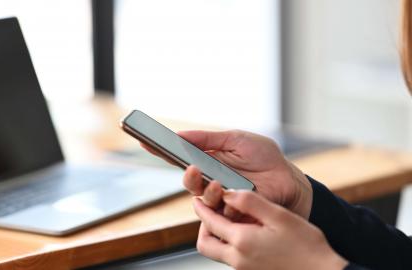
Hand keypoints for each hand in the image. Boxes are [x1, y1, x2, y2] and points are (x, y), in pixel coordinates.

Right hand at [141, 130, 312, 218]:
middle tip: (192, 168)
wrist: (287, 178)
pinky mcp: (230, 210)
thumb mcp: (235, 139)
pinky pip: (217, 210)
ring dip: (205, 190)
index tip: (144, 140)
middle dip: (186, 176)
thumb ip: (208, 139)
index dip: (161, 150)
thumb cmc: (263, 157)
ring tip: (217, 182)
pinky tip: (230, 194)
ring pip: (199, 198)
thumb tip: (180, 135)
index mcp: (208, 160)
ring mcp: (219, 195)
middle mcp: (209, 178)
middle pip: (186, 180)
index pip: (179, 156)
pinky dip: (222, 201)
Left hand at [193, 191, 347, 269]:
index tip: (197, 199)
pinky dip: (229, 245)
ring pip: (216, 252)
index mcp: (242, 241)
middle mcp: (238, 259)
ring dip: (216, 236)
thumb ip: (250, 202)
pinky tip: (244, 233)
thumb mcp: (279, 216)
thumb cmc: (306, 246)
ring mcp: (243, 269)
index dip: (201, 208)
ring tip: (227, 220)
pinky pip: (230, 258)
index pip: (210, 222)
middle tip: (210, 212)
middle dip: (203, 226)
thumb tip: (227, 193)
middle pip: (205, 244)